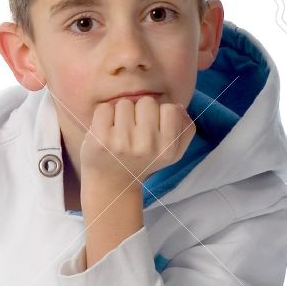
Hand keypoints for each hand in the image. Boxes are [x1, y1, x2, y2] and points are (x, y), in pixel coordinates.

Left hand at [80, 94, 195, 190]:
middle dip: (140, 111)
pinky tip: (106, 130)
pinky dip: (104, 115)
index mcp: (167, 149)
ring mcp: (122, 143)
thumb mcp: (173, 152)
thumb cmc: (143, 160)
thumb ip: (185, 129)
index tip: (152, 127)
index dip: (160, 114)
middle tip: (134, 130)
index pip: (171, 109)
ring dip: (121, 113)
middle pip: (147, 102)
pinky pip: (104, 108)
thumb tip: (178, 107)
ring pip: (125, 103)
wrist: (112, 182)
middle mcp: (146, 147)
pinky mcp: (100, 140)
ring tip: (120, 131)